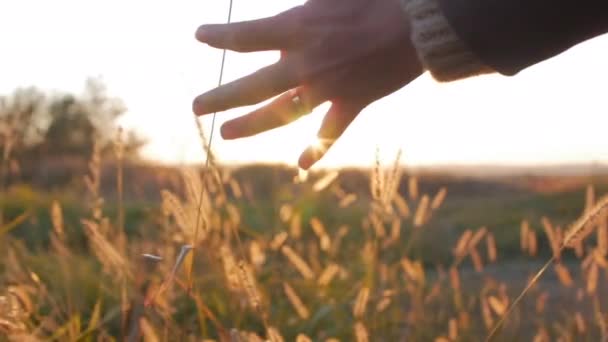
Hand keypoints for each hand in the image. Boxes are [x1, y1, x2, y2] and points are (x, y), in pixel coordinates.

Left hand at [193, 0, 422, 168]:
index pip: (244, 37)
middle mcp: (305, 63)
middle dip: (221, 98)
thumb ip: (298, 6)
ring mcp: (327, 88)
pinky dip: (316, 150)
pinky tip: (300, 166)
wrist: (418, 22)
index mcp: (298, 28)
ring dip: (251, 126)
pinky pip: (330, 133)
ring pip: (281, 114)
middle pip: (252, 86)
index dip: (219, 36)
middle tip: (196, 107)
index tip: (201, 36)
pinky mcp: (352, 103)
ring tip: (225, 135)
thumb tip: (275, 24)